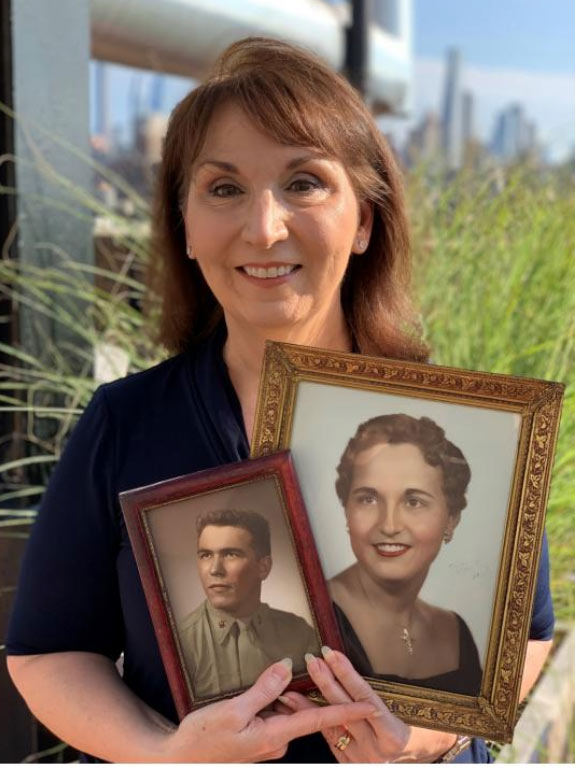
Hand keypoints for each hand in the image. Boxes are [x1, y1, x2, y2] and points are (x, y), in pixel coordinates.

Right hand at [162, 657, 378, 761]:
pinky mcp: (256, 739)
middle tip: (315, 668)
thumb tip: (288, 667)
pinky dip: (271, 702)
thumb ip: (263, 689)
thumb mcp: (232, 710)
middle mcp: (275, 742)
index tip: (371, 706)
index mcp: (274, 736)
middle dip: (309, 692)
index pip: (318, 720)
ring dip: (283, 696)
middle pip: (301, 711)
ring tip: (272, 682)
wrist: (178, 758)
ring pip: (285, 712)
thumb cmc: (202, 738)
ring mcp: (265, 742)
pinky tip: (257, 693)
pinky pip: (272, 716)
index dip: (346, 711)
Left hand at [276, 647, 410, 762]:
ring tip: (293, 686)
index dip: (346, 674)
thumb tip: (352, 668)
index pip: (363, 698)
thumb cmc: (420, 727)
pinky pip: (330, 740)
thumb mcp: (407, 709)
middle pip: (345, 711)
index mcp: (392, 735)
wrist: (423, 754)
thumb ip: (379, 696)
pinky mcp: (351, 765)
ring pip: (331, 727)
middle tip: (312, 660)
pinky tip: (302, 709)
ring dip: (310, 705)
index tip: (332, 654)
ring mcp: (362, 760)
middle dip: (326, 682)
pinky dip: (315, 722)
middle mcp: (376, 750)